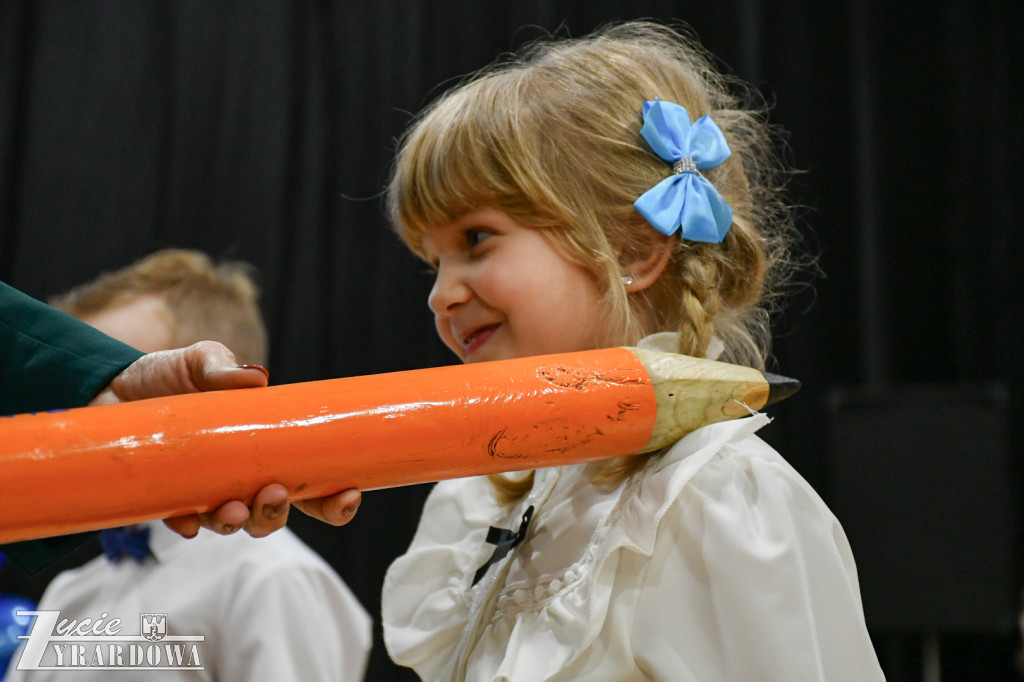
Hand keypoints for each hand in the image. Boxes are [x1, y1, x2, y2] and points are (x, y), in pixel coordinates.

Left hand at [89, 341, 361, 535]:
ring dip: (240, 524)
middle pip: (276, 515)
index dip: (334, 498)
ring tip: (231, 508)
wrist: (107, 385)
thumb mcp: (199, 360)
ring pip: (235, 526)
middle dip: (281, 515)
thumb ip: (223, 367)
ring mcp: (205, 492)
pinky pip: (183, 524)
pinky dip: (189, 526)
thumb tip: (256, 378)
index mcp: (266, 448)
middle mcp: (241, 477)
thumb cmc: (167, 374)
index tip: (349, 492)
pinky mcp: (165, 500)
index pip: (312, 483)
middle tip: (275, 494)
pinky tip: (188, 521)